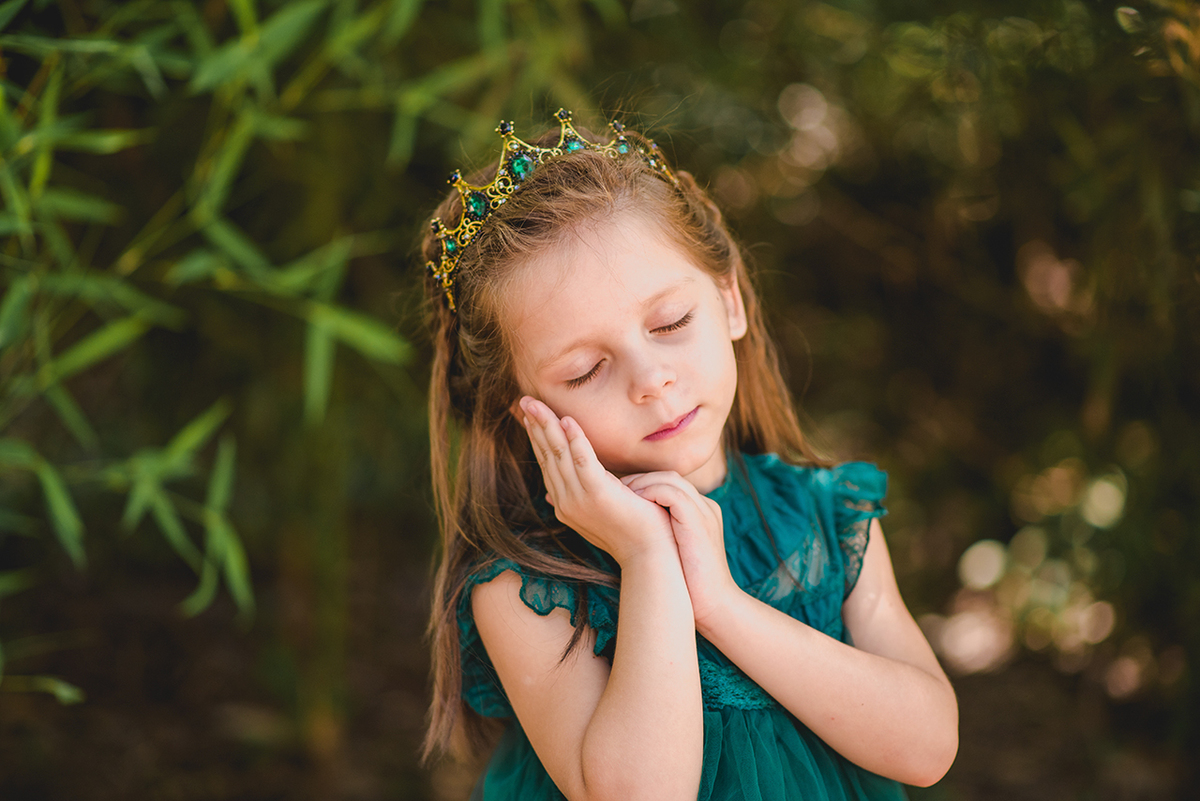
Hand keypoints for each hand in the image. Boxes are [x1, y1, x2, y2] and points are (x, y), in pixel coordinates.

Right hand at [520, 397, 676, 566]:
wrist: (649, 555)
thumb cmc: (631, 531)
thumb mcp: (597, 513)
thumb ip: (577, 499)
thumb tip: (551, 496)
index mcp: (565, 504)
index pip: (547, 463)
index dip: (537, 436)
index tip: (529, 414)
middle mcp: (566, 502)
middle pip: (547, 455)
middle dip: (536, 425)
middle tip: (525, 401)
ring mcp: (580, 500)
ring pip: (559, 454)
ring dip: (547, 426)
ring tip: (538, 404)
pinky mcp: (598, 495)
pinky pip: (583, 461)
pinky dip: (575, 440)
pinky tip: (567, 420)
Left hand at [620, 471, 738, 626]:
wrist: (714, 607)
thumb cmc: (690, 585)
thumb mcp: (674, 551)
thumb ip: (661, 534)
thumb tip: (629, 527)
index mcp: (702, 512)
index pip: (671, 484)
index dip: (644, 485)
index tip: (620, 495)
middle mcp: (706, 507)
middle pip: (669, 477)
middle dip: (640, 480)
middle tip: (615, 490)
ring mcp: (705, 513)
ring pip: (670, 480)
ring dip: (641, 484)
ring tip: (620, 495)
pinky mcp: (699, 522)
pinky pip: (673, 494)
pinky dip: (651, 493)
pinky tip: (633, 503)